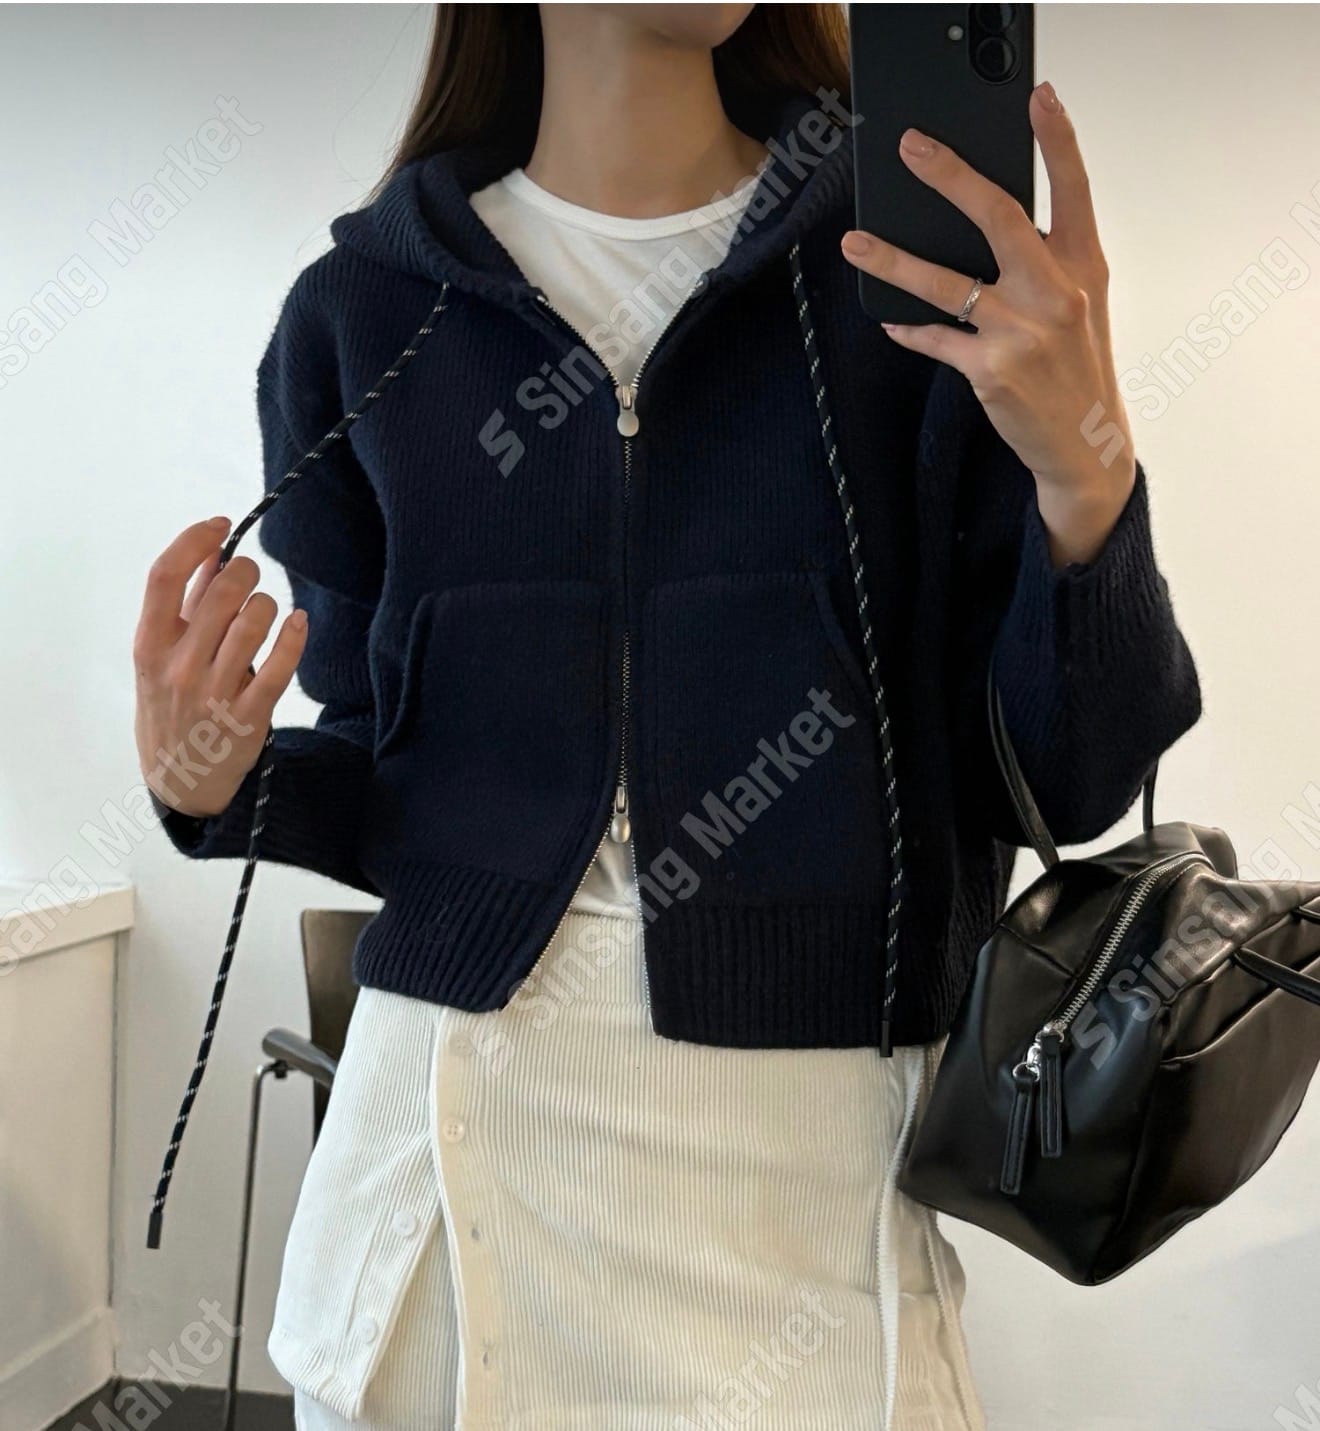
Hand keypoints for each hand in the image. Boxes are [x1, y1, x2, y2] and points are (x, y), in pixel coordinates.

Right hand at [134, 517, 307, 816]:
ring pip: (253, 622)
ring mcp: (214, 693)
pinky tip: (298, 621)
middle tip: (250, 575)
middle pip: (220, 592)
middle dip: (244, 571)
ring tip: (263, 610)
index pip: (163, 576)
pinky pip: (280, 666)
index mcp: (149, 645)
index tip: (219, 524)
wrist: (180, 780)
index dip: (194, 540)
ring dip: (266, 604)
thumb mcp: (160, 656)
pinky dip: (294, 635)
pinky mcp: (249, 716)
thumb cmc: (171, 705)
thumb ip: (184, 605)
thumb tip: (212, 553)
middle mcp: (178, 667)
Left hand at [841, 80, 1134, 566]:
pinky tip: (891, 322)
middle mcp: (1056, 292)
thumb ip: (1046, 259)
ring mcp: (1021, 332)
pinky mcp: (990, 370)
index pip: (1074, 189)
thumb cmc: (1076, 365)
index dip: (1058, 139)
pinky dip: (909, 330)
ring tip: (855, 243)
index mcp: (1083, 266)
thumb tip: (985, 219)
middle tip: (911, 149)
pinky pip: (936, 339)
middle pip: (999, 218)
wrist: (1085, 442)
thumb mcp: (1079, 303)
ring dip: (893, 261)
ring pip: (945, 282)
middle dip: (950, 177)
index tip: (1040, 95)